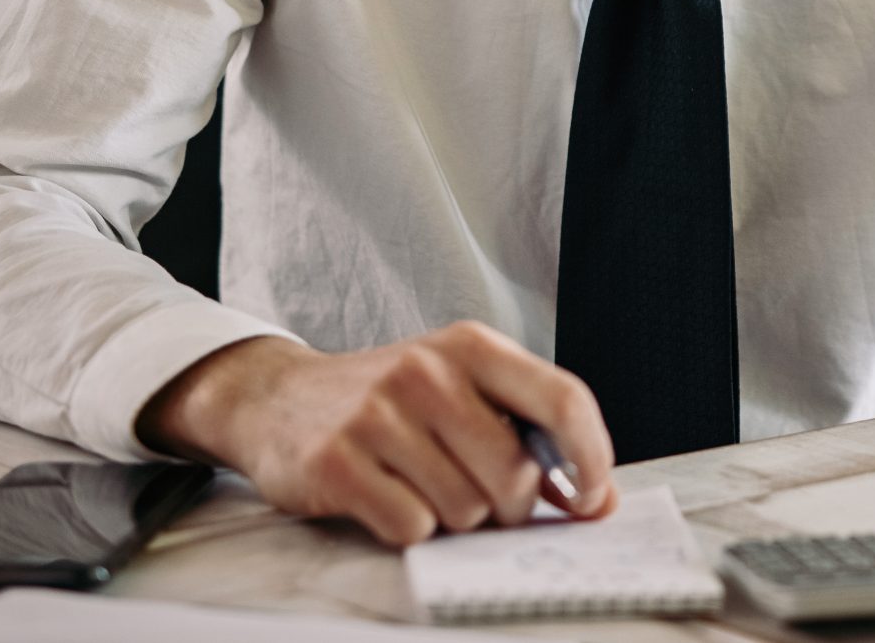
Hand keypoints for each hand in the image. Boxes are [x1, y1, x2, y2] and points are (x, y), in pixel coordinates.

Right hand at [137, 325, 617, 547]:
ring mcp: (378, 415)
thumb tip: (595, 499)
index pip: (563, 398)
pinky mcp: (337, 461)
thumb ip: (527, 434)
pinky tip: (388, 498)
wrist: (279, 398)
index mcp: (472, 347)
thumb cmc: (390, 401)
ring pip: (465, 508)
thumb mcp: (461, 390)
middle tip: (483, 501)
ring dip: (455, 517)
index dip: (591, 456)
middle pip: (514, 472)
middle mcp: (427, 372)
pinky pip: (412, 526)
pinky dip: (410, 529)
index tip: (592, 496)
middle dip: (509, 506)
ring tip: (424, 487)